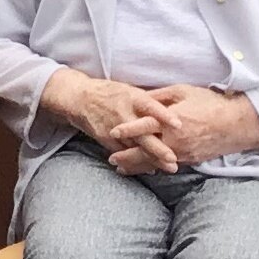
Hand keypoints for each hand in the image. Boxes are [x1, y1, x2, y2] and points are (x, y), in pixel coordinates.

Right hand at [45, 69, 171, 155]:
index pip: (151, 107)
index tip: (179, 124)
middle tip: (174, 159)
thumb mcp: (129, 90)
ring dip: (153, 159)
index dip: (164, 115)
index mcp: (131, 98)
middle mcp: (124, 114)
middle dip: (159, 149)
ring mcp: (114, 129)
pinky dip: (137, 161)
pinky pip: (124, 153)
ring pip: (136, 147)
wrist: (80, 98)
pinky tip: (151, 168)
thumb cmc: (110, 93)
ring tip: (170, 167)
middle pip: (144, 134)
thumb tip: (172, 108)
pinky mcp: (106, 139)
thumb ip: (148, 102)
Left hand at [109, 84, 258, 172]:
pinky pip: (168, 165)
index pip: (144, 126)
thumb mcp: (184, 91)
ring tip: (121, 169)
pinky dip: (154, 166)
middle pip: (145, 151)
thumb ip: (161, 96)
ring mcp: (183, 153)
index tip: (112, 132)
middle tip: (110, 159)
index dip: (127, 129)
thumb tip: (142, 98)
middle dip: (126, 156)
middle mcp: (175, 140)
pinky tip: (145, 169)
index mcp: (172, 120)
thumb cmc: (210, 103)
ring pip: (155, 162)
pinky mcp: (191, 160)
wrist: (237, 124)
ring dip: (137, 166)